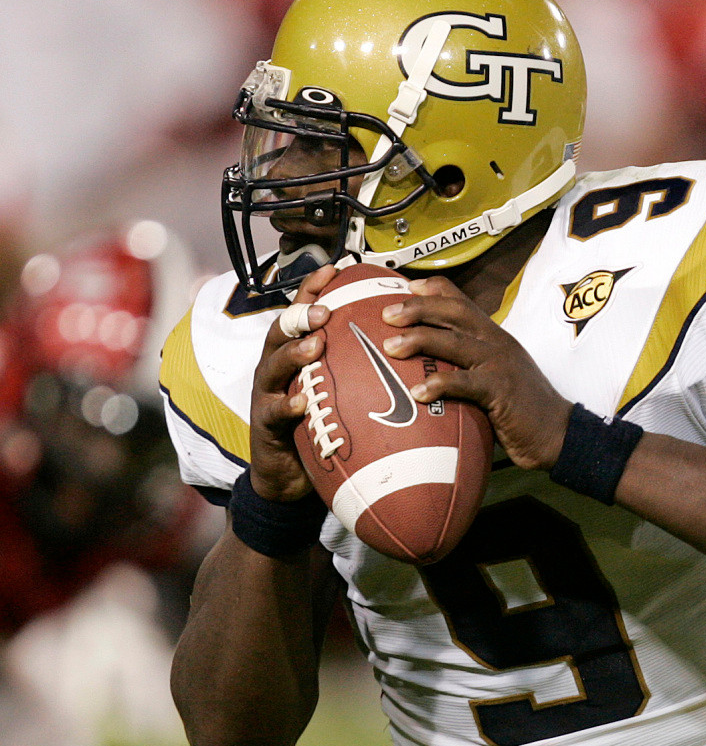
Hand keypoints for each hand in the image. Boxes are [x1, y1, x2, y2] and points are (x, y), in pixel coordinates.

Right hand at [249, 265, 335, 500]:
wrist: (289, 476)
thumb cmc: (319, 425)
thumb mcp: (337, 390)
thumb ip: (356, 365)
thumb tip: (402, 341)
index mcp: (293, 353)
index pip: (301, 312)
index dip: (314, 289)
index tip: (336, 269)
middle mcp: (275, 367)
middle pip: (282, 331)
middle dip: (302, 316)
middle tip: (326, 310)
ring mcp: (266, 394)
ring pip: (273, 365)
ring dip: (294, 353)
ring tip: (315, 345)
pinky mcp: (265, 424)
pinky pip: (275, 412)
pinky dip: (288, 405)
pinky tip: (303, 401)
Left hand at [381, 275, 571, 469]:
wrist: (558, 433)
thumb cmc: (522, 410)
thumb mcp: (496, 376)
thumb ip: (469, 366)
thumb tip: (429, 370)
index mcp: (494, 336)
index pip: (462, 301)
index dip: (432, 290)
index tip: (404, 287)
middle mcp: (496, 342)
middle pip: (453, 312)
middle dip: (417, 308)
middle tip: (386, 314)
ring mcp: (499, 364)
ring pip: (454, 341)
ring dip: (419, 339)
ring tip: (390, 346)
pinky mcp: (501, 390)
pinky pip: (465, 383)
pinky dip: (440, 385)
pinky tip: (418, 392)